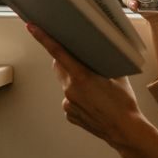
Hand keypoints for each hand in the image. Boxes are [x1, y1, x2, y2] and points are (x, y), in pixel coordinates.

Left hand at [26, 22, 149, 150]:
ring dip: (75, 81)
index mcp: (81, 76)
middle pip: (60, 67)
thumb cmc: (124, 104)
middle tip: (80, 61)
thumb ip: (103, 63)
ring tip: (95, 90)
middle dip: (66, 61)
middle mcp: (70, 89)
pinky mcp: (69, 114)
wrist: (124, 130)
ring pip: (66, 84)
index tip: (33, 28)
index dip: (43, 38)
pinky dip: (78, 97)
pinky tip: (93, 102)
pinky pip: (70, 99)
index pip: (58, 52)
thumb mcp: (117, 76)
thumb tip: (99, 54)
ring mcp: (68, 103)